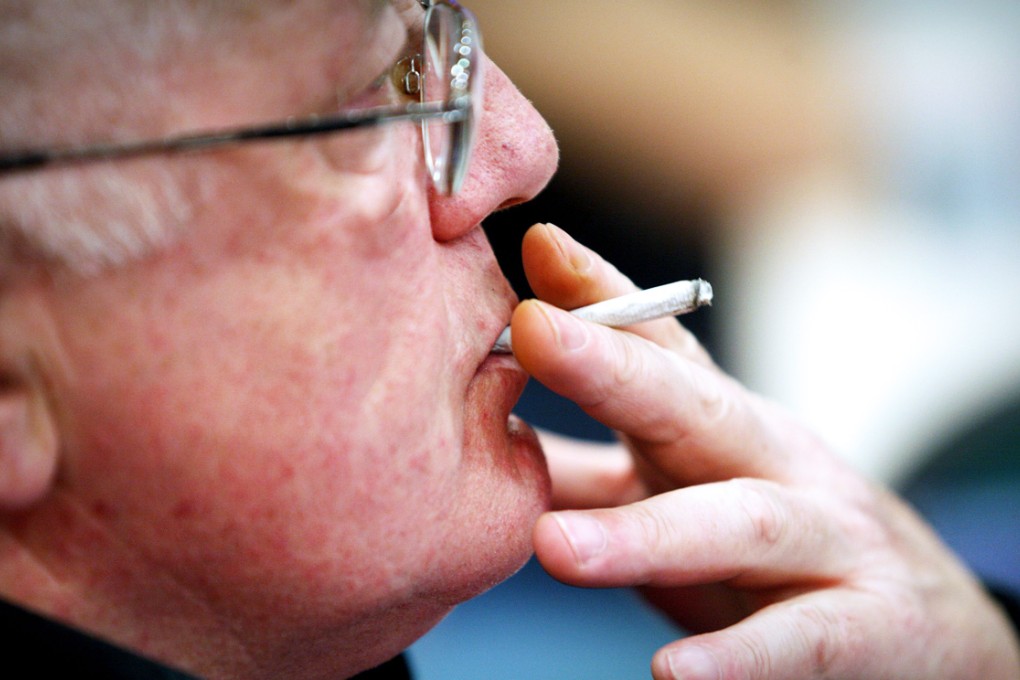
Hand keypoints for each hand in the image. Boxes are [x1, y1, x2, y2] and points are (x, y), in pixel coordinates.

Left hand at [510, 223, 1019, 679]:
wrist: (920, 629)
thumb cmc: (768, 548)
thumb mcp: (677, 490)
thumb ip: (584, 470)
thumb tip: (482, 432)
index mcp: (716, 426)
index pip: (661, 348)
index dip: (602, 296)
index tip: (537, 246)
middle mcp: (772, 461)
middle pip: (694, 404)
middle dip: (614, 366)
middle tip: (532, 332)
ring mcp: (828, 536)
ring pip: (741, 522)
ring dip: (646, 533)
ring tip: (555, 547)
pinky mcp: (869, 623)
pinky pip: (802, 639)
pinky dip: (740, 657)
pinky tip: (674, 672)